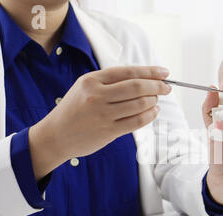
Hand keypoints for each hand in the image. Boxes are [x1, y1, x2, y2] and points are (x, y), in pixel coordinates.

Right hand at [29, 66, 171, 179]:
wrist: (55, 136)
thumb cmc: (74, 110)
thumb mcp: (85, 88)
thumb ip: (109, 83)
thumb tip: (143, 79)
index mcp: (92, 80)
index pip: (128, 72)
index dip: (150, 72)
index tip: (164, 73)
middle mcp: (97, 95)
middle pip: (137, 87)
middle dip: (157, 86)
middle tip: (167, 87)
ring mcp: (103, 114)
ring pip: (139, 104)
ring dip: (153, 101)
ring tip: (157, 100)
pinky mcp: (108, 131)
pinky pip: (136, 121)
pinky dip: (149, 116)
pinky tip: (153, 112)